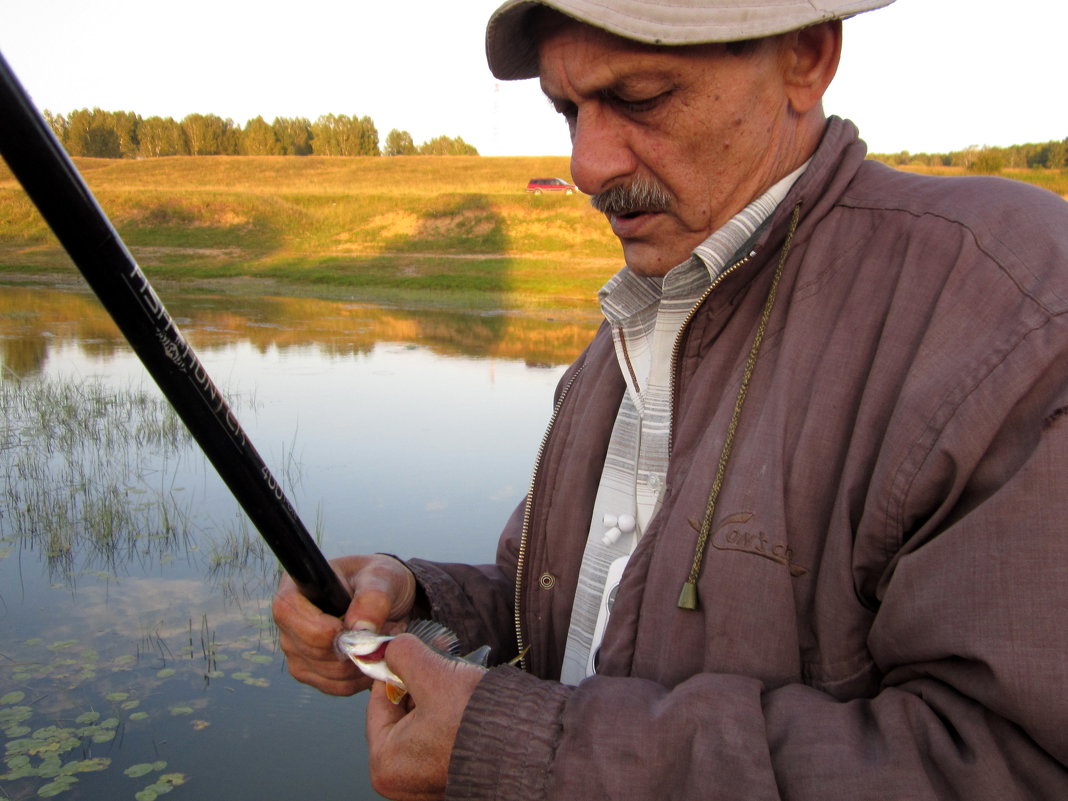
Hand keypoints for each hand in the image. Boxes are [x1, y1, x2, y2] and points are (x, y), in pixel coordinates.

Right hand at [272, 554, 416, 695]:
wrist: (387, 597)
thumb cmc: (378, 579)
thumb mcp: (382, 577)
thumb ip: (372, 599)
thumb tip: (359, 630)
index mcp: (295, 589)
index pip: (288, 613)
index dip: (320, 628)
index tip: (352, 628)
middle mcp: (288, 623)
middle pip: (311, 650)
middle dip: (353, 647)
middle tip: (385, 629)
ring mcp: (297, 651)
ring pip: (327, 673)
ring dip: (363, 662)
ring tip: (383, 638)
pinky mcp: (312, 673)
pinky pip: (337, 686)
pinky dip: (363, 677)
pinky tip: (375, 656)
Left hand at [366, 634, 486, 799]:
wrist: (528, 745)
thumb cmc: (478, 720)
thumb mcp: (434, 674)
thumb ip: (404, 654)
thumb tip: (391, 647)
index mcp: (385, 762)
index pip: (378, 701)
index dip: (394, 668)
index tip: (407, 649)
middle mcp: (402, 779)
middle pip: (402, 712)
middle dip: (420, 680)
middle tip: (438, 656)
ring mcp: (427, 781)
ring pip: (424, 721)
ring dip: (438, 694)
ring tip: (458, 676)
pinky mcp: (451, 775)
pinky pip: (441, 736)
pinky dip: (451, 714)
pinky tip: (468, 697)